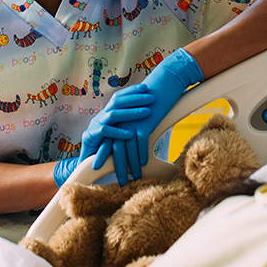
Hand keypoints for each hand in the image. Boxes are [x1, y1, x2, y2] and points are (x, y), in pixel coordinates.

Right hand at [53, 84, 154, 186]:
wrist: (87, 161)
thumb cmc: (106, 146)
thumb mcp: (117, 131)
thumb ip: (127, 123)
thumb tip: (147, 114)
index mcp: (106, 112)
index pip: (118, 96)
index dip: (131, 91)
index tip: (146, 88)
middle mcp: (101, 115)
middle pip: (117, 101)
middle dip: (135, 98)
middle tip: (152, 98)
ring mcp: (95, 124)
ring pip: (113, 114)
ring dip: (132, 113)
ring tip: (147, 112)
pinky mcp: (91, 136)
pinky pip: (105, 132)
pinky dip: (119, 132)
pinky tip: (131, 134)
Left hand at [109, 48, 203, 182]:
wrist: (163, 84)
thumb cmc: (154, 99)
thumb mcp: (140, 114)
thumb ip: (134, 127)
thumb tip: (135, 142)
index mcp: (119, 119)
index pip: (109, 141)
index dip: (106, 156)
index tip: (103, 170)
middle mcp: (121, 121)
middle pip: (115, 148)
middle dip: (115, 166)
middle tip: (119, 181)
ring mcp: (130, 122)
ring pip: (127, 149)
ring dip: (130, 166)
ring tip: (133, 179)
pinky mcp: (142, 122)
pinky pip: (140, 143)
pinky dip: (141, 155)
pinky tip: (143, 165)